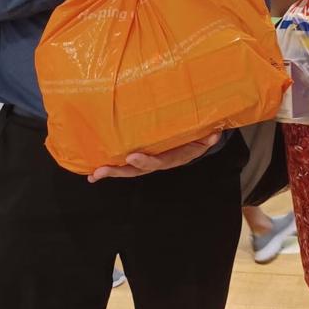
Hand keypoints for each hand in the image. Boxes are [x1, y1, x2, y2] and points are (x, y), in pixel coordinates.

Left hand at [87, 132, 220, 181]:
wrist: (196, 143)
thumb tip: (214, 134)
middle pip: (137, 171)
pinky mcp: (141, 156)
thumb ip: (208, 138)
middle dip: (119, 171)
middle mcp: (158, 162)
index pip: (158, 162)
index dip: (145, 161)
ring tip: (94, 174)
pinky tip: (94, 171)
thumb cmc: (198, 138)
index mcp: (172, 158)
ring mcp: (148, 161)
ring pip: (128, 170)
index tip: (133, 157)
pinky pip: (125, 164)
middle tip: (101, 171)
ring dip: (111, 172)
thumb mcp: (205, 139)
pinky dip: (111, 167)